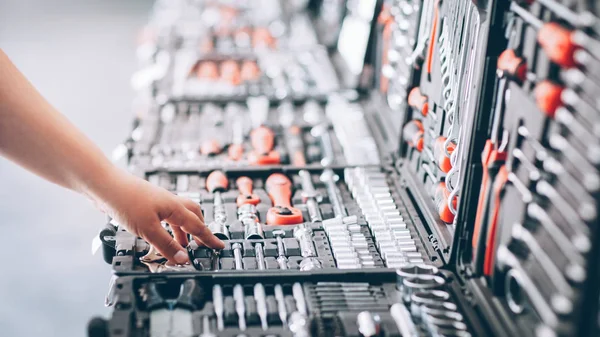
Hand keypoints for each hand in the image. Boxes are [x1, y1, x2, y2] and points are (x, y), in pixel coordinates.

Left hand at [93, 172, 223, 263]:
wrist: (104, 185)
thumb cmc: (126, 200)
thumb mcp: (148, 229)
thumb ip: (166, 245)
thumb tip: (183, 258)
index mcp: (175, 208)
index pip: (198, 226)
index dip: (209, 239)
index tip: (220, 246)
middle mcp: (170, 202)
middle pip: (193, 215)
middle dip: (199, 230)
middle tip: (201, 244)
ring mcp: (158, 201)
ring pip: (178, 216)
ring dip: (182, 231)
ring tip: (179, 246)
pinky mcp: (146, 203)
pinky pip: (165, 216)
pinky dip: (168, 227)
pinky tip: (159, 233)